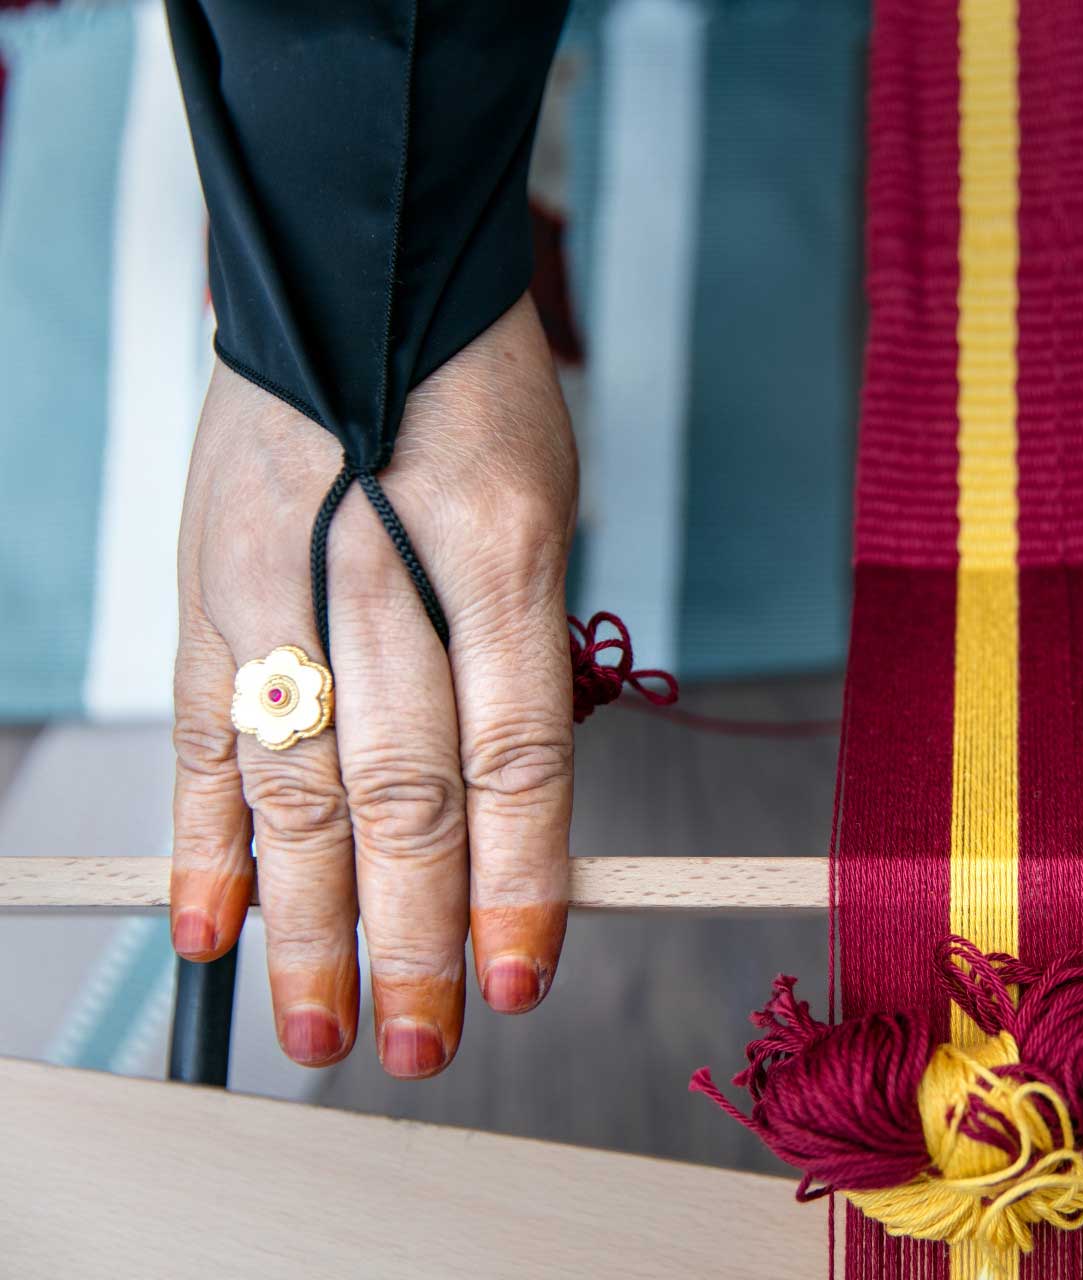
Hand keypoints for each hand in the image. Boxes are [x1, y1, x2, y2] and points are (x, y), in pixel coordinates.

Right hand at [170, 296, 577, 1073]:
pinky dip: (203, 841)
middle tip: (421, 1044)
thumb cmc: (481, 407)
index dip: (518, 884)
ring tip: (324, 1028)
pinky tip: (213, 932)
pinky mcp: (204, 591)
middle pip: (402, 795)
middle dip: (414, 937)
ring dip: (308, 924)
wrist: (361, 276)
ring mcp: (277, 587)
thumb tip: (510, 822)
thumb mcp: (545, 517)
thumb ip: (522, 660)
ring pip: (295, 788)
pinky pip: (199, 736)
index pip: (513, 758)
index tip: (520, 980)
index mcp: (494, 556)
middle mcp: (380, 579)